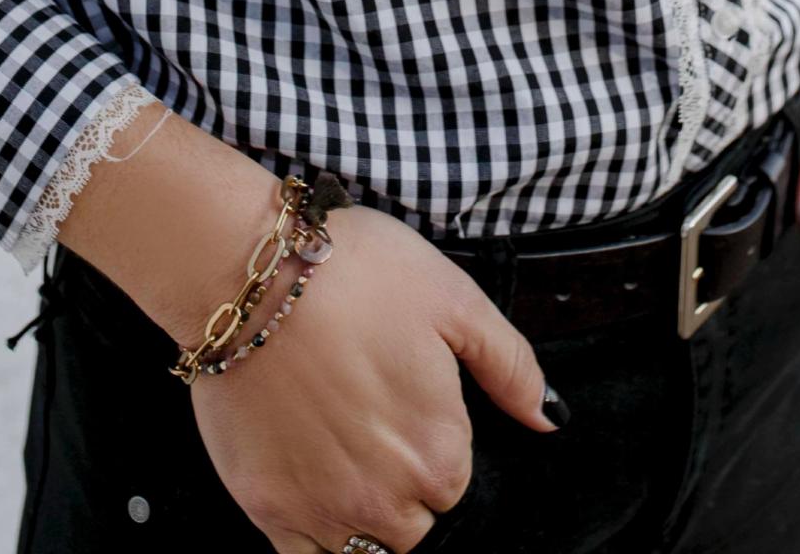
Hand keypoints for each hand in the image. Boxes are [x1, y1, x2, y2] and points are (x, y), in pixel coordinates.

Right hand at [188, 202, 560, 552]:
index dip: (431, 438)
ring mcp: (322, 510)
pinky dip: (314, 534)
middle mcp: (385, 498)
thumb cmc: (356, 273)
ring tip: (337, 441)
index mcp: (438, 451)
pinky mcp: (266, 508)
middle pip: (411, 521)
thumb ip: (511, 366)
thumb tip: (549, 420)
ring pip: (363, 546)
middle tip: (369, 415)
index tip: (404, 398)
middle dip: (400, 479)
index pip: (453, 482)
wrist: (250, 273)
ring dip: (359, 507)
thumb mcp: (454, 298)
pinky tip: (307, 479)